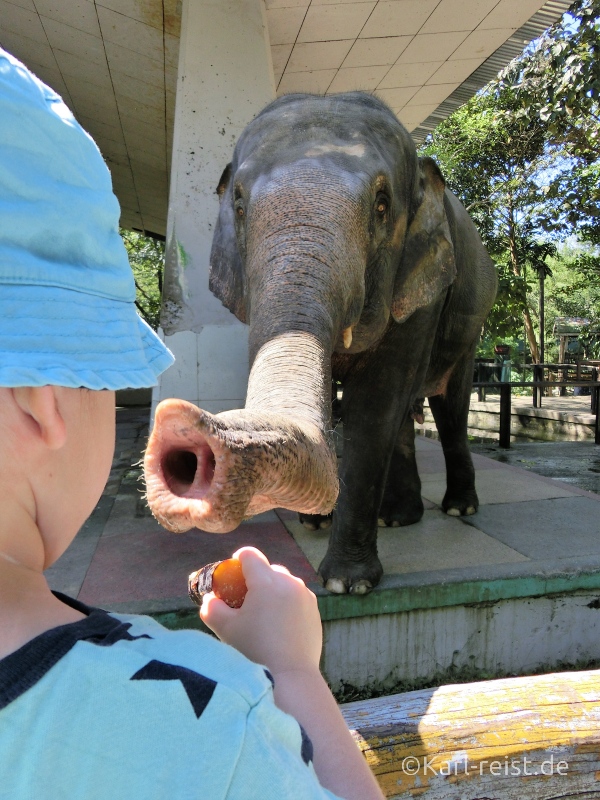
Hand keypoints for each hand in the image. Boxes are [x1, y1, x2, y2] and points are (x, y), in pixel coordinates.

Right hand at [200, 547, 321, 675]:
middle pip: (268, 568)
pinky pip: (296, 597)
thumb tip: (210, 600)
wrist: (292, 673)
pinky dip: (287, 603)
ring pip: (284, 582)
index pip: (250, 555)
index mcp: (266, 581)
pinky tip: (280, 625)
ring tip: (265, 614)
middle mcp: (288, 581)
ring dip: (273, 590)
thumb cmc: (255, 649)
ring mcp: (305, 594)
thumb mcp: (226, 629)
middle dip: (256, 579)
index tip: (232, 574)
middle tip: (246, 599)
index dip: (238, 560)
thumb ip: (212, 609)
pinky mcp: (315, 608)